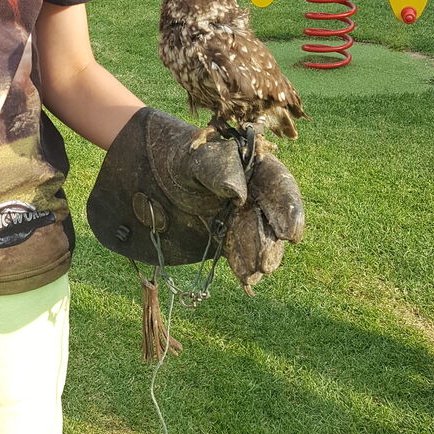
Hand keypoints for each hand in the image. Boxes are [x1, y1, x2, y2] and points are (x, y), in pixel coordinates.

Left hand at [87, 108, 303, 290]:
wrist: (143, 172)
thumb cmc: (173, 156)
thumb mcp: (192, 157)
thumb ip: (216, 168)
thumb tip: (240, 194)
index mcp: (254, 166)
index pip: (279, 185)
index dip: (288, 208)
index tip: (290, 232)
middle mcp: (253, 193)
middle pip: (270, 217)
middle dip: (271, 240)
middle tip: (268, 261)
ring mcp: (239, 216)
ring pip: (257, 238)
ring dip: (260, 256)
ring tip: (258, 270)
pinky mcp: (223, 236)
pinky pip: (238, 251)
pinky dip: (244, 264)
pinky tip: (246, 276)